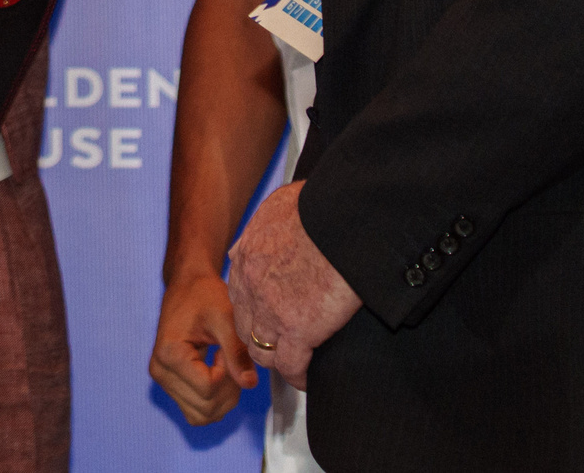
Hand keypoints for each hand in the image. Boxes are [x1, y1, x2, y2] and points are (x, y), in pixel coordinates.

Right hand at [149, 269, 257, 425]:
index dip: (229, 373)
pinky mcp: (170, 384)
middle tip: (229, 356)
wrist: (188, 286)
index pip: (208, 388)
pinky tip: (218, 373)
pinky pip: (197, 411)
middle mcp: (160, 371)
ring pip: (202, 415)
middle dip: (228, 388)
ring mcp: (163, 380)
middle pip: (206, 406)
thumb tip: (250, 385)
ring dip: (223, 397)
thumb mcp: (225, 317)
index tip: (227, 348)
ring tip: (224, 364)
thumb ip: (237, 352)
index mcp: (169, 354)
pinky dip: (214, 400)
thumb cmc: (204, 295)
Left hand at [225, 181, 361, 389]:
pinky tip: (307, 380)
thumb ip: (272, 220)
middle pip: (246, 324)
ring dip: (277, 360)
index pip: (241, 294)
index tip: (269, 318)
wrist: (342, 219)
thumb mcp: (282, 203)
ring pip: (262, 350)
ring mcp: (271, 309)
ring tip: (293, 366)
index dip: (255, 309)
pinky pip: (290, 365)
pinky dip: (298, 377)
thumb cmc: (323, 206)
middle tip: (280, 345)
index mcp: (248, 253)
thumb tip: (278, 220)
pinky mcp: (298, 329)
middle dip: (260, 337)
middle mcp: (250, 283)